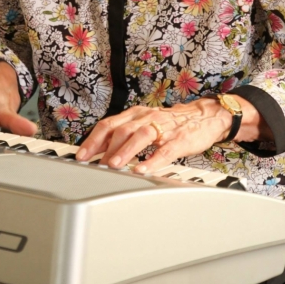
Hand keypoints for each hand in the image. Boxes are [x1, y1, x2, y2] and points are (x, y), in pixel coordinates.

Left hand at [75, 99, 232, 173]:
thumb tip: (98, 149)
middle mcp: (147, 118)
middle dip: (105, 147)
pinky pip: (164, 150)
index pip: (109, 124)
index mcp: (136, 114)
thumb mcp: (143, 122)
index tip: (81, 155)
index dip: (93, 140)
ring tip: (113, 164)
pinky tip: (142, 169)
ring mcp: (163, 128)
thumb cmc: (170, 123)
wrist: (203, 116)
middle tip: (93, 163)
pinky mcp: (179, 140)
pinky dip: (152, 160)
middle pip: (122, 129)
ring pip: (141, 136)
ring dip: (125, 150)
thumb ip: (123, 133)